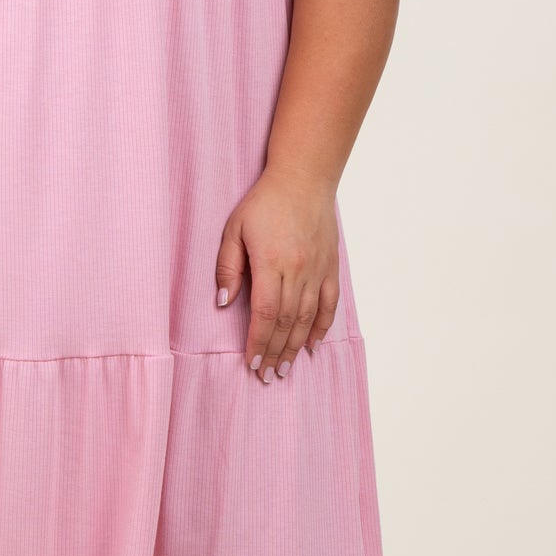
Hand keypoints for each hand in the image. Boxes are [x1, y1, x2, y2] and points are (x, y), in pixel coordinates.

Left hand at [214, 168, 339, 379]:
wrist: (303, 180)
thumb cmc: (264, 203)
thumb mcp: (234, 229)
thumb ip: (228, 266)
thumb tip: (224, 301)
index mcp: (271, 263)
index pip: (265, 314)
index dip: (258, 341)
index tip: (251, 362)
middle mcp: (298, 271)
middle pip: (286, 322)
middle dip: (275, 352)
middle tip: (267, 376)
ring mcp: (317, 270)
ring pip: (308, 318)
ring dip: (295, 347)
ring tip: (285, 368)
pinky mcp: (330, 267)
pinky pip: (329, 304)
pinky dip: (322, 327)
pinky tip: (313, 345)